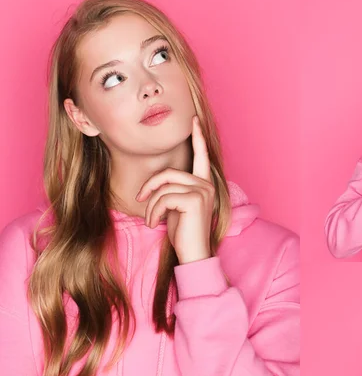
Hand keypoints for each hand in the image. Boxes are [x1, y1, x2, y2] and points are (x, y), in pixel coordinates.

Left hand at [136, 115, 213, 263]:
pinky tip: (155, 224)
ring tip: (151, 221)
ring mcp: (202, 191)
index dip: (197, 138)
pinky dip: (154, 212)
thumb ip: (172, 190)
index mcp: (204, 184)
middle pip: (169, 173)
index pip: (201, 157)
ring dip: (151, 205)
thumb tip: (157, 183)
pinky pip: (164, 197)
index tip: (193, 120)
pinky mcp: (194, 200)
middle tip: (140, 201)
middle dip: (150, 186)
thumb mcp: (176, 207)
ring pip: (164, 187)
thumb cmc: (184, 233)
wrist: (194, 254)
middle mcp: (206, 185)